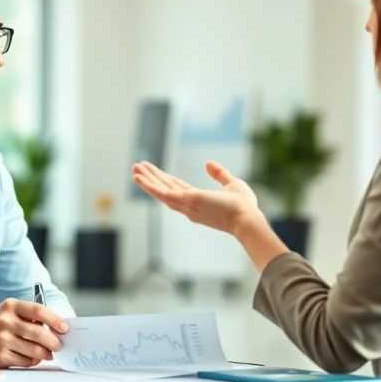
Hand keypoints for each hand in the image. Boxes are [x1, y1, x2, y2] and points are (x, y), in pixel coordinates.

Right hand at [0, 299, 68, 367]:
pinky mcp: (0, 356)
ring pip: (35, 350)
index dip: (55, 320)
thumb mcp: (7, 312)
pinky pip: (26, 361)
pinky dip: (33, 361)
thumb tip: (55, 327)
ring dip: (46, 354)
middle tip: (59, 345)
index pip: (38, 311)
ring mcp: (2, 340)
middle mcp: (6, 322)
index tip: (65, 327)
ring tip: (48, 353)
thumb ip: (28, 316)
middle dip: (54, 341)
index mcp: (10, 306)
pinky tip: (31, 358)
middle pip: (39, 333)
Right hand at [131, 160, 260, 235]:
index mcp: (198, 201)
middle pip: (165, 188)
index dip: (164, 179)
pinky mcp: (185, 200)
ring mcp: (185, 204)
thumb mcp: (232, 184)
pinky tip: (139, 177)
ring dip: (146, 180)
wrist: (246, 218)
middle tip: (137, 168)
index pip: (177, 188)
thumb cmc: (243, 206)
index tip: (153, 171)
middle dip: (151, 178)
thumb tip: (207, 163)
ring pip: (160, 190)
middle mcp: (188, 205)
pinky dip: (149, 185)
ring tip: (134, 169)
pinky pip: (162, 192)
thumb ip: (219, 174)